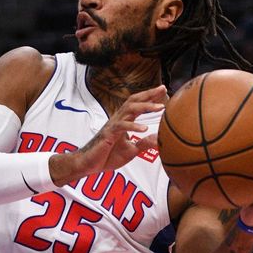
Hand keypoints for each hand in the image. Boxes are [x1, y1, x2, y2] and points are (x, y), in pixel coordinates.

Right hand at [50, 86, 166, 184]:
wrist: (89, 164)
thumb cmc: (107, 156)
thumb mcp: (131, 150)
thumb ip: (144, 144)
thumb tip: (158, 139)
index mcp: (124, 121)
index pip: (138, 104)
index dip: (150, 97)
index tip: (163, 90)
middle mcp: (119, 119)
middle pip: (134, 100)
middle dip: (149, 94)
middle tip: (163, 88)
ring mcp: (113, 125)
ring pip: (129, 109)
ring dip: (146, 106)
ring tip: (160, 107)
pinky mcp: (108, 134)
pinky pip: (121, 126)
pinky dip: (134, 126)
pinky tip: (144, 129)